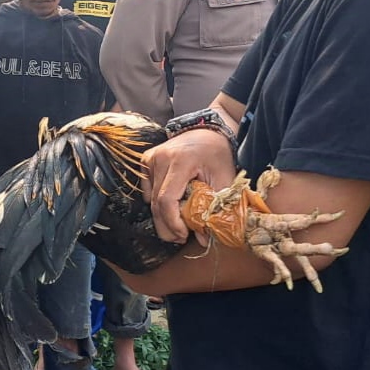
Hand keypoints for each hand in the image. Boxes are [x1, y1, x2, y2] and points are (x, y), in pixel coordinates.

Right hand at [141, 129, 236, 243]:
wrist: (206, 131)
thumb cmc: (216, 154)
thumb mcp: (224, 178)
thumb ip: (214, 208)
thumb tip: (203, 238)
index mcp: (180, 160)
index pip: (167, 199)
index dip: (172, 222)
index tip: (184, 235)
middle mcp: (160, 158)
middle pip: (156, 203)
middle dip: (167, 227)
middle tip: (180, 238)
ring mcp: (151, 159)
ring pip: (151, 200)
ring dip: (163, 218)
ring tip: (179, 226)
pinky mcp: (146, 161)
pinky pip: (148, 190)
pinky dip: (157, 203)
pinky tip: (172, 205)